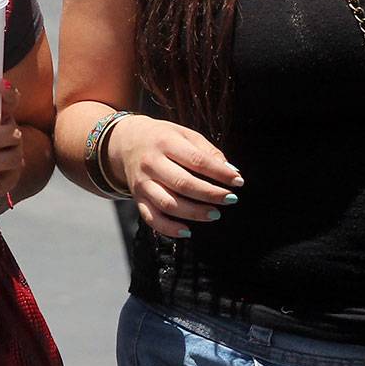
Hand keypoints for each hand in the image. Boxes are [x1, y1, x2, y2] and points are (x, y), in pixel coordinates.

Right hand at [106, 115, 243, 238]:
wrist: (126, 142)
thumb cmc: (163, 138)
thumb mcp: (185, 134)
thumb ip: (207, 151)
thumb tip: (231, 171)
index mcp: (166, 142)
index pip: (196, 160)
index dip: (219, 172)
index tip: (238, 181)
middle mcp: (151, 163)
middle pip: (182, 183)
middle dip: (210, 194)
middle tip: (230, 199)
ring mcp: (142, 183)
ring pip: (168, 203)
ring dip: (194, 213)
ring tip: (215, 214)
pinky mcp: (137, 198)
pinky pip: (151, 218)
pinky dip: (169, 228)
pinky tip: (187, 231)